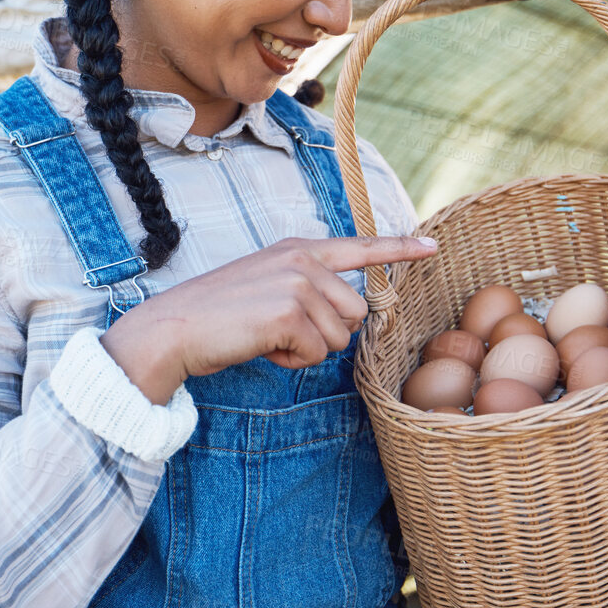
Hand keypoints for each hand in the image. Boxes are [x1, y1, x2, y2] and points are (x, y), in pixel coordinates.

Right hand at [99, 235, 438, 402]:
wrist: (174, 329)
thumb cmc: (220, 317)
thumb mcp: (267, 287)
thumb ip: (308, 290)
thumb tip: (348, 316)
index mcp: (298, 250)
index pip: (360, 247)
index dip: (400, 249)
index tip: (433, 246)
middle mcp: (303, 260)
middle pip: (357, 314)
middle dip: (327, 334)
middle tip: (280, 331)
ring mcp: (297, 284)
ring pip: (341, 338)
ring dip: (308, 350)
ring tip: (267, 337)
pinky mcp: (289, 312)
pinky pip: (316, 354)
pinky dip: (291, 361)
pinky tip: (262, 347)